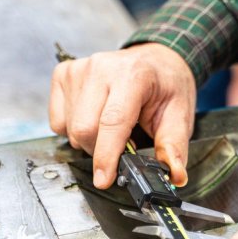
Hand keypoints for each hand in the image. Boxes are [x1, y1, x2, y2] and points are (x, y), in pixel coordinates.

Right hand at [49, 43, 196, 187]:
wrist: (155, 59)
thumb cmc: (166, 86)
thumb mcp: (179, 114)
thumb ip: (174, 146)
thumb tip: (176, 175)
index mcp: (134, 75)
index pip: (113, 121)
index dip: (106, 156)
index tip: (104, 179)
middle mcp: (102, 67)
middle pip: (85, 128)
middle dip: (100, 151)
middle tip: (121, 147)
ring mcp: (79, 69)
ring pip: (70, 128)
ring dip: (88, 141)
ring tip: (110, 130)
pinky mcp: (64, 74)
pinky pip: (58, 121)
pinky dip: (73, 130)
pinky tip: (94, 119)